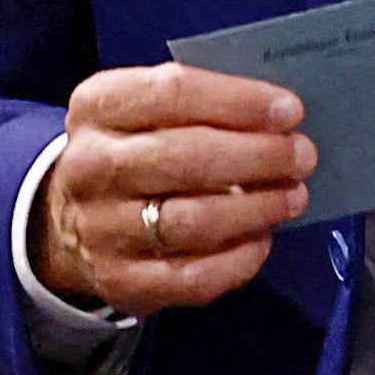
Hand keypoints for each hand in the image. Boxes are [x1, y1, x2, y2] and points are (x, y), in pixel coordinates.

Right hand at [31, 64, 315, 318]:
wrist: (72, 218)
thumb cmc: (136, 147)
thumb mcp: (147, 107)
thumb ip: (204, 103)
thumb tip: (281, 117)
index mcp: (98, 106)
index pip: (173, 93)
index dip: (240, 101)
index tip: (290, 111)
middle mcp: (89, 166)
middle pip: (186, 158)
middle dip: (259, 157)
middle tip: (302, 156)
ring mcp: (99, 229)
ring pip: (193, 220)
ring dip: (257, 208)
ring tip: (293, 196)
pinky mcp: (119, 281)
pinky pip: (192, 276)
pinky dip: (239, 259)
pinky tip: (263, 239)